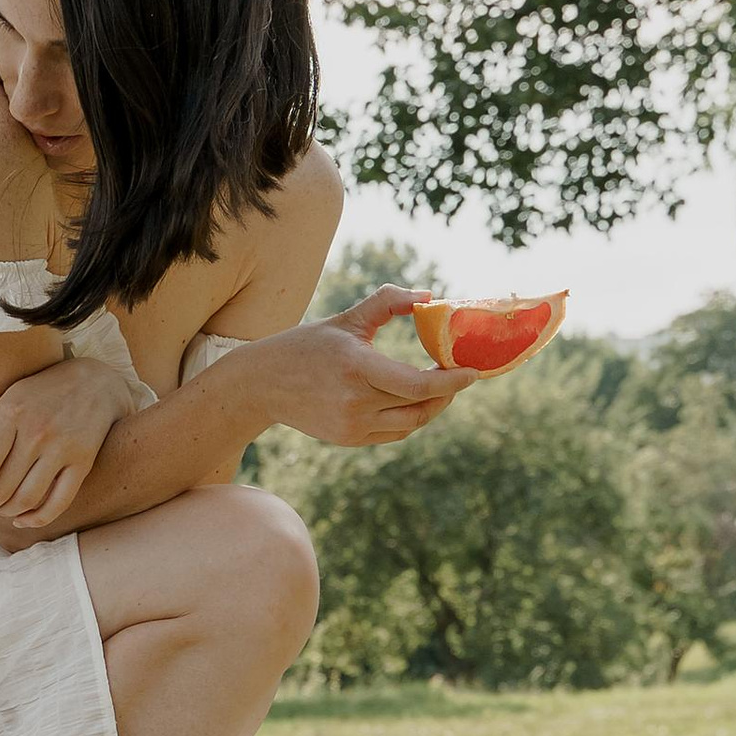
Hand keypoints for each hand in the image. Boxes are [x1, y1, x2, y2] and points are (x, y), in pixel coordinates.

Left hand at [0, 356, 134, 528]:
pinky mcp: (83, 462)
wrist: (94, 382)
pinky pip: (58, 502)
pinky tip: (23, 519)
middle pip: (3, 486)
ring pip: (27, 499)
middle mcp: (37, 433)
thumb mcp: (5, 405)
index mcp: (11, 414)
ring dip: (7, 512)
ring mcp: (62, 449)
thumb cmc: (40, 394)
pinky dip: (37, 519)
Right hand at [249, 287, 474, 448]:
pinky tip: (415, 401)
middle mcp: (354, 402)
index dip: (451, 381)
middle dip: (447, 392)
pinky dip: (411, 418)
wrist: (262, 384)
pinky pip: (394, 433)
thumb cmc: (307, 345)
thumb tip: (429, 296)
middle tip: (460, 375)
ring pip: (411, 423)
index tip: (473, 372)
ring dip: (433, 407)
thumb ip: (388, 301)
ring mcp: (351, 426)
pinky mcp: (348, 439)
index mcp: (356, 368)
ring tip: (441, 389)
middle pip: (420, 406)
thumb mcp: (347, 318)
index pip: (418, 384)